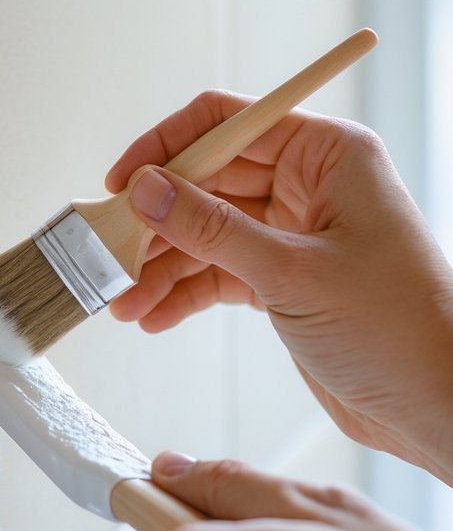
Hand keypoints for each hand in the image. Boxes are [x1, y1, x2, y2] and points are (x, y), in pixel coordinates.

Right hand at [107, 93, 452, 483]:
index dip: (169, 146)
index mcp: (326, 154)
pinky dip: (186, 291)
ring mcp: (295, 232)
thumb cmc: (403, 330)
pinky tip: (156, 314)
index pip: (229, 122)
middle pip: (209, 179)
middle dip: (157, 218)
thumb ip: (211, 228)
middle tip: (110, 250)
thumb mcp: (293, 273)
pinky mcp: (285, 278)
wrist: (442, 407)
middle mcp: (310, 184)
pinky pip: (220, 271)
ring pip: (208, 231)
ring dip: (164, 264)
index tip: (123, 180)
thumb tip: (146, 189)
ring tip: (125, 299)